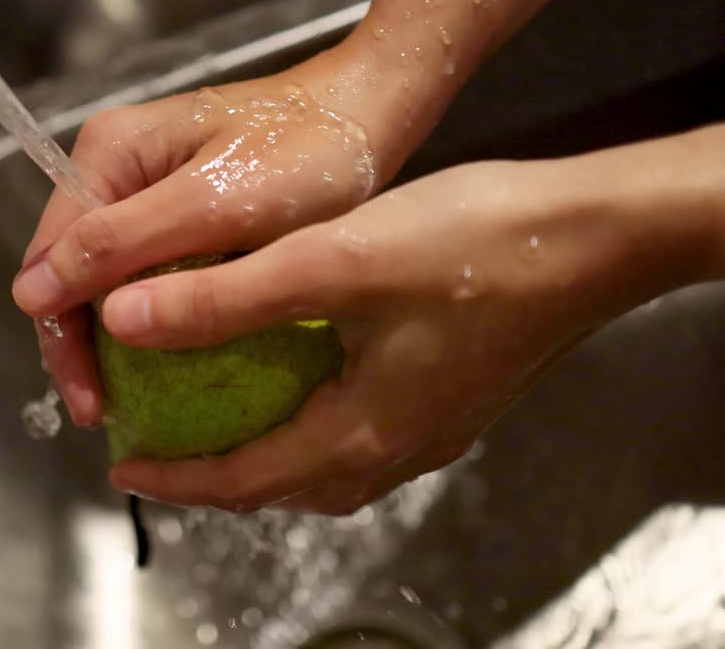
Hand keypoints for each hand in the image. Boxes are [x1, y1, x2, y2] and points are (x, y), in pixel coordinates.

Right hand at [13, 45, 412, 425]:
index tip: (91, 400)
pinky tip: (163, 359)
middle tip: (104, 413)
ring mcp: (147, 190)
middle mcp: (114, 169)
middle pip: (70, 272)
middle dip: (81, 344)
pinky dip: (150, 315)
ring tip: (128, 399)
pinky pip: (147, 272)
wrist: (371, 116)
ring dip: (112, 336)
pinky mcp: (182, 210)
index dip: (60, 335)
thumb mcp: (212, 206)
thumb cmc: (306, 154)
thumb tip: (28, 296)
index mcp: (106, 155)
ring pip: (107, 278)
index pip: (50, 260)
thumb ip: (120, 245)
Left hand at [99, 158, 685, 513]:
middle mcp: (399, 450)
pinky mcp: (454, 398)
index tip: (124, 464)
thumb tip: (129, 318)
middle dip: (215, 476)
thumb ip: (224, 298)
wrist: (601, 237)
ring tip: (219, 420)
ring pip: (325, 466)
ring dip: (264, 453)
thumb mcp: (331, 261)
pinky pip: (361, 434)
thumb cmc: (477, 245)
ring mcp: (434, 429)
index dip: (175, 479)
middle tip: (163, 445)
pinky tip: (302, 379)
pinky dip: (311, 424)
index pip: (243, 483)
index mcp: (363, 434)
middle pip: (284, 486)